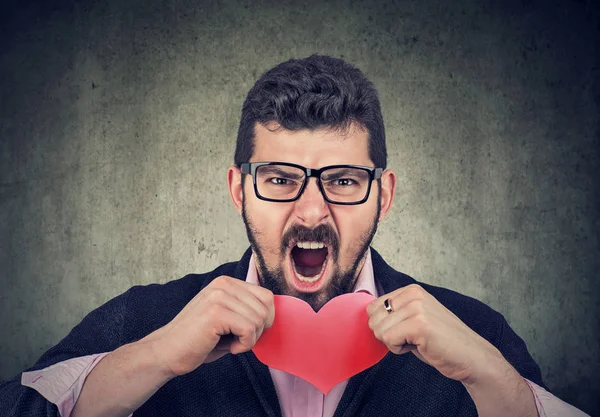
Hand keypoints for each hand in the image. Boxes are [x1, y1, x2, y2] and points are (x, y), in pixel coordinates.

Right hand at [149, 276, 274, 376]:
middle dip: (258, 331)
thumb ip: (247, 311)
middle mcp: (223, 284)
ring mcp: (219, 297)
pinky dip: (244, 345)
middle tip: (239, 340)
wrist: (167, 352)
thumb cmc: (198, 340)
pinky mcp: (216, 313)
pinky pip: (249, 330)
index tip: (249, 332)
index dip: (265, 318)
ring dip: (249, 340)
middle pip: (266, 307)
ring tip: (230, 344)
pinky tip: (229, 347)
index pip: (266, 295)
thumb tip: (273, 314)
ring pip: (259, 319)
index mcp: (227, 282)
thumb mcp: (227, 318)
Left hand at [366, 284, 504, 382]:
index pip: (373, 306)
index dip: (385, 326)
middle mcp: (413, 294)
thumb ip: (395, 313)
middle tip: (412, 338)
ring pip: (379, 330)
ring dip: (394, 343)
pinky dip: (399, 349)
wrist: (472, 357)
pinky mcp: (419, 324)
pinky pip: (388, 339)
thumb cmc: (441, 342)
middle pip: (372, 318)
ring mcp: (416, 307)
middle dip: (387, 335)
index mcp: (411, 290)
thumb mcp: (415, 318)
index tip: (407, 331)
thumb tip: (368, 316)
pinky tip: (419, 346)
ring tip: (417, 342)